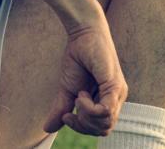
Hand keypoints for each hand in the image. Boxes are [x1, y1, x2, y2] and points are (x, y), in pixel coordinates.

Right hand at [42, 21, 128, 135]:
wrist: (82, 35)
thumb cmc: (78, 58)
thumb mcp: (67, 90)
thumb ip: (61, 109)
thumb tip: (47, 129)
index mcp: (107, 101)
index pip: (100, 128)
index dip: (82, 128)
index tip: (67, 116)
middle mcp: (116, 99)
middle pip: (104, 129)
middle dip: (83, 125)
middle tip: (72, 109)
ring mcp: (118, 93)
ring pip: (106, 123)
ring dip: (86, 115)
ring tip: (78, 97)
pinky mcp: (115, 85)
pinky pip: (105, 111)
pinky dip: (90, 109)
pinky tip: (81, 95)